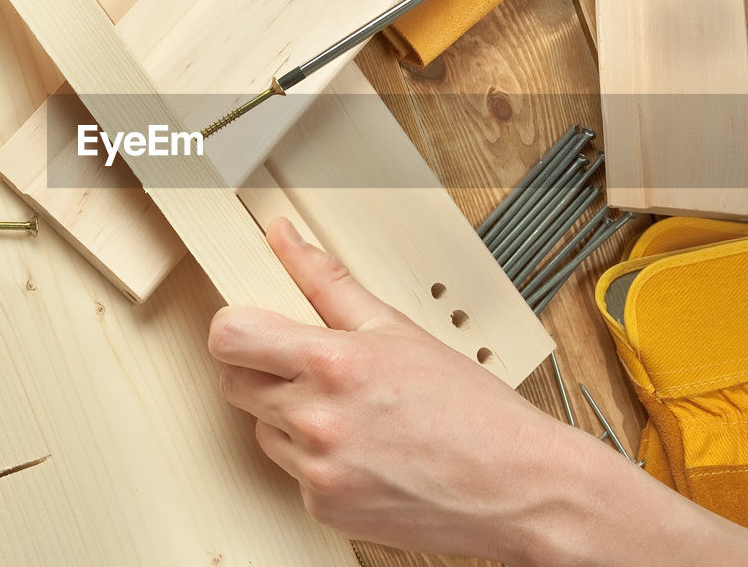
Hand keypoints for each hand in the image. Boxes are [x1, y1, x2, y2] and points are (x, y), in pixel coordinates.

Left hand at [208, 218, 588, 560]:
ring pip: (262, 430)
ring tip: (351, 412)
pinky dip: (317, 460)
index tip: (251, 326)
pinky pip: (292, 472)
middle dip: (261, 370)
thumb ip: (326, 281)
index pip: (229, 336)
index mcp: (333, 363)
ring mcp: (318, 469)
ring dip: (289, 418)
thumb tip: (285, 239)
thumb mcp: (397, 328)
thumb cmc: (471, 409)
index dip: (234, 327)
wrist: (518, 486)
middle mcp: (317, 420)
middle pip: (234, 383)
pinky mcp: (324, 508)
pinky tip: (362, 449)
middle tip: (308, 367)